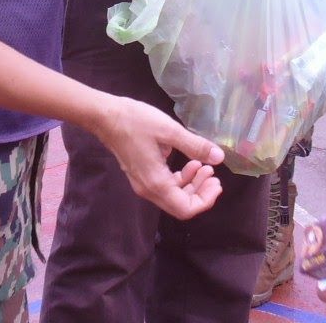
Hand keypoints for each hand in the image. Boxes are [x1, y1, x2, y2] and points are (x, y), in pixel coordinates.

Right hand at [93, 95, 224, 219]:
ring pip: (173, 196)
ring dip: (191, 184)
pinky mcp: (141, 175)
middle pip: (180, 205)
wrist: (106, 117)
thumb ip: (195, 146)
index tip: (217, 183)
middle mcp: (149, 190)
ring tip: (204, 165)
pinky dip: (180, 178)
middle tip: (214, 174)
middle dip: (201, 192)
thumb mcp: (170, 131)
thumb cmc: (137, 122)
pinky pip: (165, 185)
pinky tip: (188, 162)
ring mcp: (143, 184)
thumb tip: (219, 158)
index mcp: (156, 183)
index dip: (205, 200)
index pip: (185, 208)